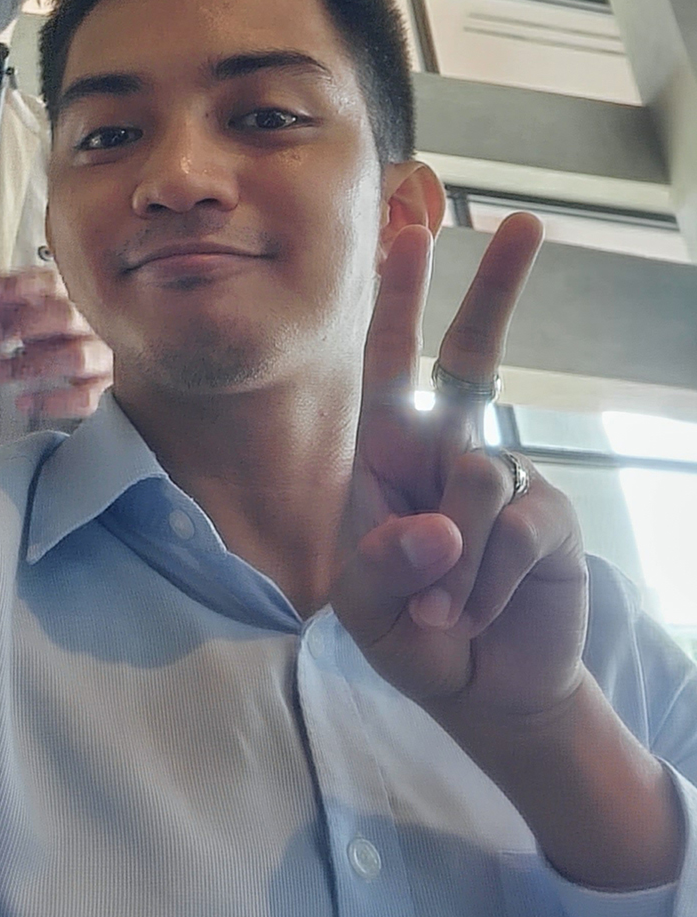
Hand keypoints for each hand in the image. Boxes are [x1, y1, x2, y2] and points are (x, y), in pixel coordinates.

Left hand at [0, 267, 112, 421]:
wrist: (100, 346)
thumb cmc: (63, 322)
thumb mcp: (39, 303)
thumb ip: (15, 300)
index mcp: (80, 292)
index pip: (52, 282)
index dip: (17, 286)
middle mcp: (97, 320)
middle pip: (65, 318)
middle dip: (22, 325)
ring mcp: (103, 353)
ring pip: (75, 358)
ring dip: (30, 365)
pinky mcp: (105, 384)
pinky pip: (84, 397)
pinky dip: (53, 402)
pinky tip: (24, 401)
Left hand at [331, 214, 587, 733]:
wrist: (478, 694)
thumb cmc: (411, 634)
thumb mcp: (368, 607)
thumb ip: (387, 565)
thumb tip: (441, 525)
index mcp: (390, 454)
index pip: (392, 364)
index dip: (400, 300)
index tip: (411, 234)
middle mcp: (450, 451)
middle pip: (475, 356)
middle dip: (496, 288)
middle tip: (525, 222)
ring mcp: (505, 479)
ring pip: (476, 478)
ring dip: (450, 561)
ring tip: (441, 611)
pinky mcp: (548, 519)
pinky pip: (515, 532)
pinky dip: (482, 585)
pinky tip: (473, 615)